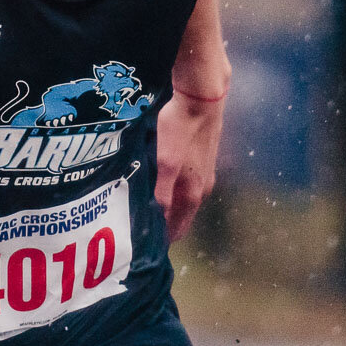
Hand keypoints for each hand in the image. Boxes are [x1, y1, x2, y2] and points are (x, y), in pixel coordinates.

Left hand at [153, 92, 223, 241]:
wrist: (202, 100)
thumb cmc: (181, 130)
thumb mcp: (165, 163)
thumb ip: (161, 192)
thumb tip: (157, 220)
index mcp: (193, 193)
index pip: (179, 228)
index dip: (164, 239)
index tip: (146, 246)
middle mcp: (202, 188)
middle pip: (182, 215)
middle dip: (164, 224)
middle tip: (140, 227)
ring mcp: (205, 172)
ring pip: (184, 199)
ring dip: (169, 206)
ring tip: (147, 208)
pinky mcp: (203, 158)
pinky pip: (186, 183)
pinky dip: (173, 190)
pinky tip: (161, 183)